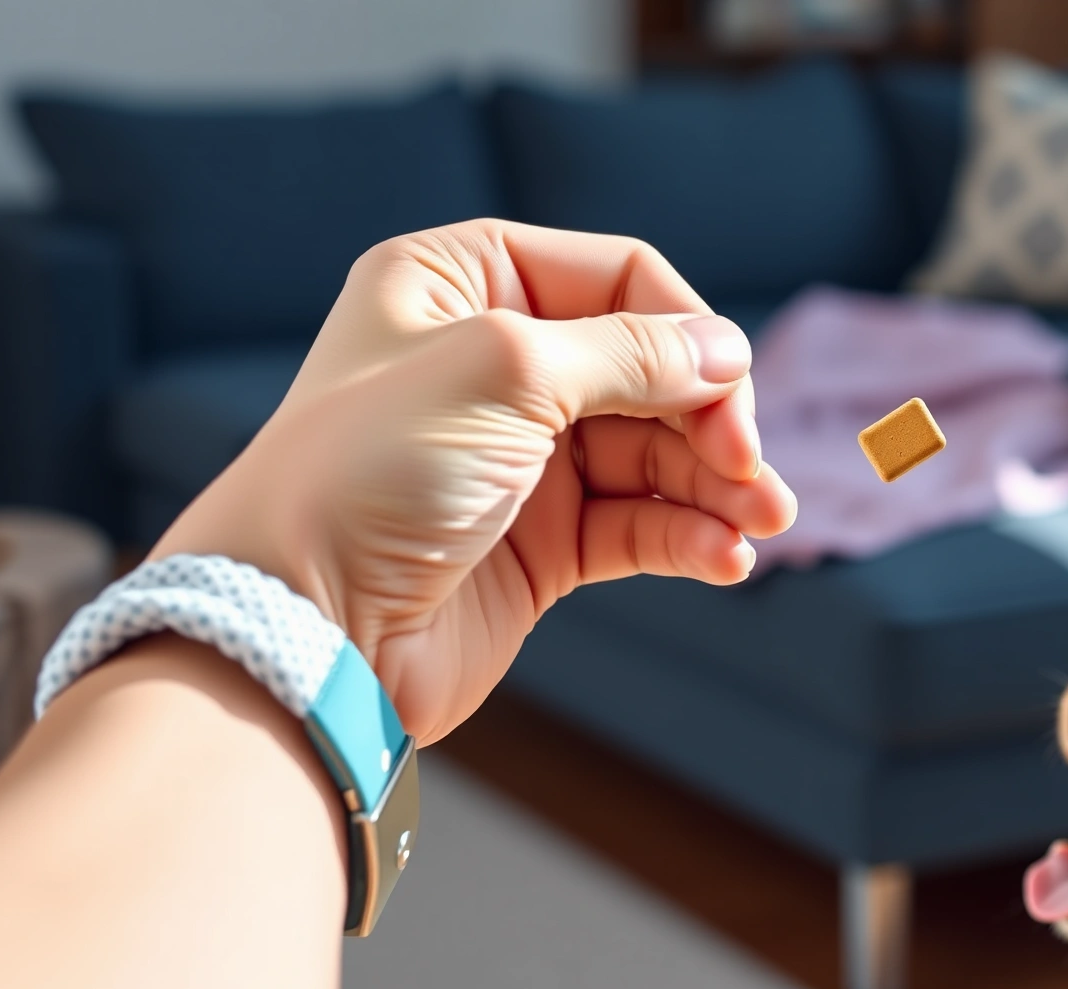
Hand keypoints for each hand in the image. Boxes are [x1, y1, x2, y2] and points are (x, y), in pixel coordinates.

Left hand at [152, 220, 795, 744]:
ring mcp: (518, 460)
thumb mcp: (504, 374)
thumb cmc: (367, 478)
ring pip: (655, 455)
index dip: (686, 330)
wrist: (301, 632)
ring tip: (766, 526)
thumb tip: (725, 350)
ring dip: (717, 486)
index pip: (616, 277)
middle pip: (649, 369)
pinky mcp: (537, 545)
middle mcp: (493, 365)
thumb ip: (628, 353)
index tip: (730, 393)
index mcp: (461, 285)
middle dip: (713, 419)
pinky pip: (638, 526)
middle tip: (752, 473)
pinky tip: (724, 559)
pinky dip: (687, 538)